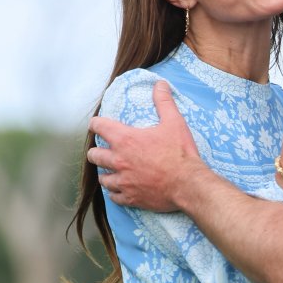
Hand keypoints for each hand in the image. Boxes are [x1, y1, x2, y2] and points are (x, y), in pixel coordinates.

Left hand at [87, 83, 199, 209]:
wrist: (188, 184)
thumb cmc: (180, 153)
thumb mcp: (174, 122)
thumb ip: (164, 102)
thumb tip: (160, 84)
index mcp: (125, 139)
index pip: (98, 126)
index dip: (96, 123)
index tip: (97, 125)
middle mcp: (119, 160)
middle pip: (94, 155)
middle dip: (96, 152)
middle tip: (102, 151)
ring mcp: (123, 181)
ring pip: (103, 178)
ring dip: (105, 173)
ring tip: (110, 172)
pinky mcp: (131, 198)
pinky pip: (114, 196)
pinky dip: (116, 192)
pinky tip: (120, 189)